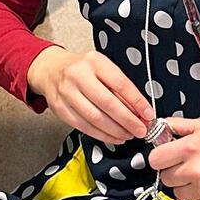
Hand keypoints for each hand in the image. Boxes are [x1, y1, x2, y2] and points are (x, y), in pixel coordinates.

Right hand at [28, 42, 156, 146]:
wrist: (51, 70)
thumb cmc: (83, 70)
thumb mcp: (103, 68)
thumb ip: (120, 87)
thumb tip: (140, 111)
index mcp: (94, 62)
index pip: (120, 84)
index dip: (137, 102)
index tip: (148, 115)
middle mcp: (78, 76)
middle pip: (107, 103)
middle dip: (128, 120)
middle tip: (140, 130)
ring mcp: (67, 93)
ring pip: (95, 118)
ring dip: (116, 131)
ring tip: (128, 135)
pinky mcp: (60, 109)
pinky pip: (84, 127)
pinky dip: (102, 135)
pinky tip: (113, 137)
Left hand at [148, 115, 199, 199]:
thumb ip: (177, 126)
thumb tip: (158, 127)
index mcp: (189, 148)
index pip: (155, 160)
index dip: (160, 159)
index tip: (166, 159)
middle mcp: (195, 171)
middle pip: (165, 179)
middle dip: (174, 173)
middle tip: (190, 167)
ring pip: (179, 194)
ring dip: (188, 187)